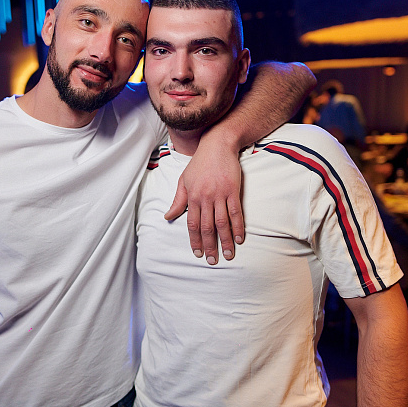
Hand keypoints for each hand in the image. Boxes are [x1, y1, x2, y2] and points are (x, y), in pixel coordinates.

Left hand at [164, 141, 243, 263]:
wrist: (217, 145)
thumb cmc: (199, 163)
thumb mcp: (184, 180)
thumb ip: (178, 201)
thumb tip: (168, 216)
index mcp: (192, 197)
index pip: (192, 224)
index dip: (195, 240)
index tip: (197, 253)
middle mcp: (205, 198)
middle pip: (207, 227)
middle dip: (209, 246)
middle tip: (212, 261)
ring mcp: (220, 195)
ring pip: (222, 223)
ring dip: (225, 241)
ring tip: (228, 255)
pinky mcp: (233, 191)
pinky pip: (236, 212)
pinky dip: (238, 226)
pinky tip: (239, 238)